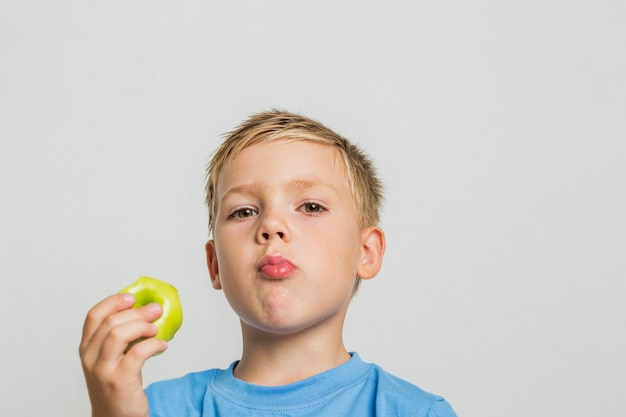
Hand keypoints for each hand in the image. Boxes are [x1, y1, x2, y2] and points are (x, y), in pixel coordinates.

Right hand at [79, 293, 167, 416]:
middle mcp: (89, 357)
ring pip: (119, 334)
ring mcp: (103, 370)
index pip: (94, 315)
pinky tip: (162, 347)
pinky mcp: (119, 381)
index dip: (114, 301)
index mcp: (86, 348)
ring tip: (156, 330)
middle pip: (111, 321)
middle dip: (137, 311)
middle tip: (156, 309)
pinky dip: (153, 345)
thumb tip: (146, 312)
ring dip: (142, 326)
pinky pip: (138, 353)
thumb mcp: (111, 359)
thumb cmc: (117, 386)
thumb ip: (120, 338)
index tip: (132, 298)